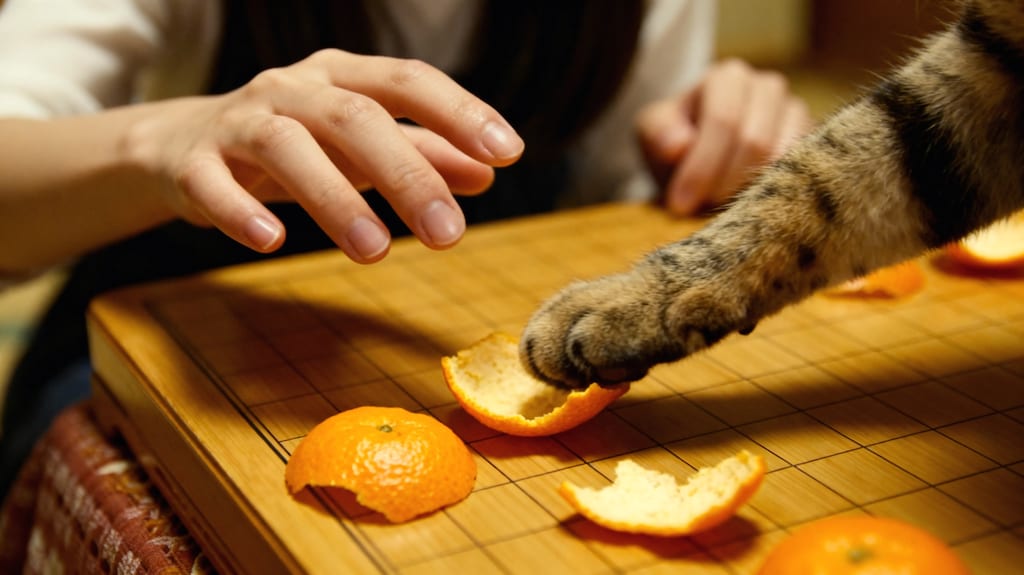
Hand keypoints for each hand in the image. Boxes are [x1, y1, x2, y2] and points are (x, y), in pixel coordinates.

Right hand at [124, 49, 523, 262]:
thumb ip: (422, 153)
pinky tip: (271, 241)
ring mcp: (238, 123)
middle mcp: (291, 89)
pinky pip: (211, 183)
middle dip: (406, 175)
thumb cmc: (292, 141)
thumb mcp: (359, 144)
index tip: (507, 151)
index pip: (407, 81)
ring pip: (286, 148)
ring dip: (333, 199)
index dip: (458, 111)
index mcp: (341, 77)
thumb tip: (487, 173)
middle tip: (448, 235)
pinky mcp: (193, 164)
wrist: (180, 145)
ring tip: (374, 252)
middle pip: (354, 118)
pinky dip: (239, 211)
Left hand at [636, 58, 810, 214]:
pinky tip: (747, 206)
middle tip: (698, 210)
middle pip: (755, 141)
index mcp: (727, 77)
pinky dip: (773, 194)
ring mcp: (796, 113)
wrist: (701, 154)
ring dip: (747, 192)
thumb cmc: (676, 141)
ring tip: (719, 209)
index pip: (723, 120)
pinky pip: (802, 173)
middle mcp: (768, 87)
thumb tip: (678, 147)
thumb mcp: (654, 134)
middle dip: (722, 183)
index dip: (702, 166)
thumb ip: (658, 135)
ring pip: (781, 159)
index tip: (679, 204)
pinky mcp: (813, 143)